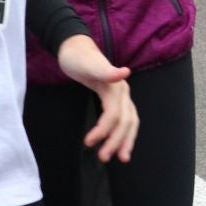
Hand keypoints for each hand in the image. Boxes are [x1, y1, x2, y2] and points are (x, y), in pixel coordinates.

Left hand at [56, 35, 137, 163]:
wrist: (76, 48)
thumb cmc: (78, 57)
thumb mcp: (87, 62)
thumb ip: (105, 70)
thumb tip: (125, 72)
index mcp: (116, 86)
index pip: (115, 114)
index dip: (104, 130)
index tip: (88, 142)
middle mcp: (122, 92)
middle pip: (125, 121)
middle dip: (116, 141)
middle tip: (104, 158)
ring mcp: (121, 96)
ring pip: (130, 122)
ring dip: (126, 140)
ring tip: (121, 158)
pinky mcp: (116, 99)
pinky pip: (125, 119)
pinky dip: (125, 133)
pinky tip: (120, 144)